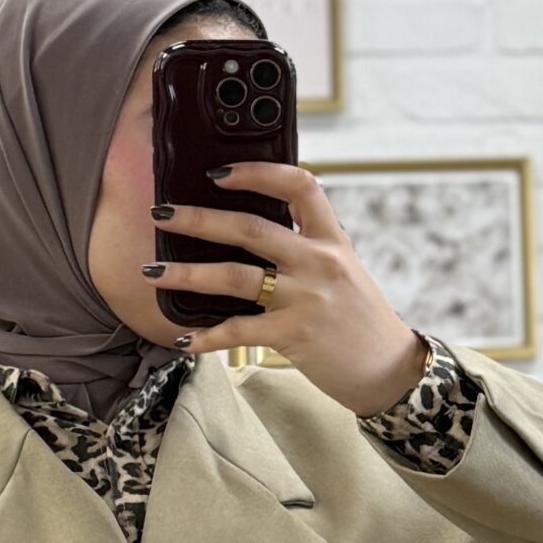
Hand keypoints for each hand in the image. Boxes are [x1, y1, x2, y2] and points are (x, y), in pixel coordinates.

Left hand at [148, 162, 429, 415]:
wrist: (390, 370)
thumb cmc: (361, 321)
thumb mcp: (344, 272)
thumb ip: (308, 250)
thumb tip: (255, 236)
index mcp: (332, 240)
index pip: (299, 185)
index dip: (258, 172)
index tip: (220, 172)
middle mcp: (318, 262)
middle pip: (250, 228)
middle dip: (198, 220)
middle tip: (162, 215)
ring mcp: (305, 298)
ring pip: (234, 277)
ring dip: (187, 274)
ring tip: (152, 272)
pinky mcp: (294, 335)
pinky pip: (239, 331)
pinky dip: (207, 336)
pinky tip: (184, 339)